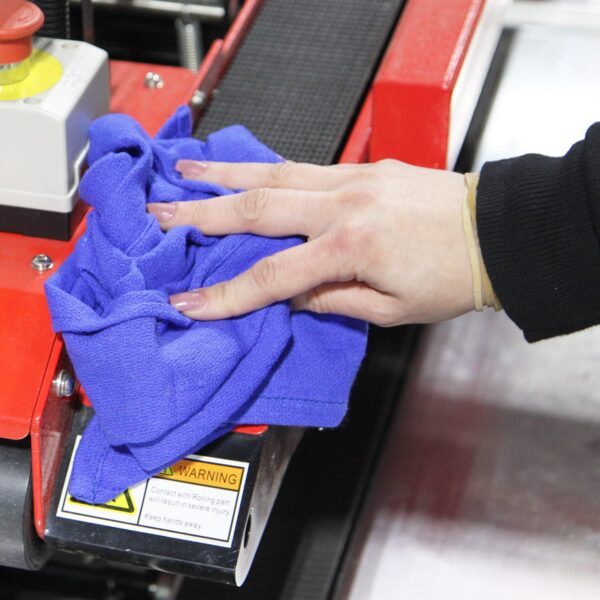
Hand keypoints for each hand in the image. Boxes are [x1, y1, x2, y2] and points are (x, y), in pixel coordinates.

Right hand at [147, 159, 473, 325]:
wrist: (496, 233)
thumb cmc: (453, 276)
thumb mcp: (392, 310)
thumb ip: (334, 302)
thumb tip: (293, 297)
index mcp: (352, 248)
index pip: (273, 277)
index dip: (226, 294)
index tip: (189, 302)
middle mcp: (345, 205)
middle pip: (257, 209)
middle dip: (202, 214)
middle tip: (161, 214)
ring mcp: (353, 179)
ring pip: (273, 174)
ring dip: (224, 174)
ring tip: (185, 172)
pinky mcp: (363, 167)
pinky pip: (302, 165)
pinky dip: (264, 166)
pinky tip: (242, 168)